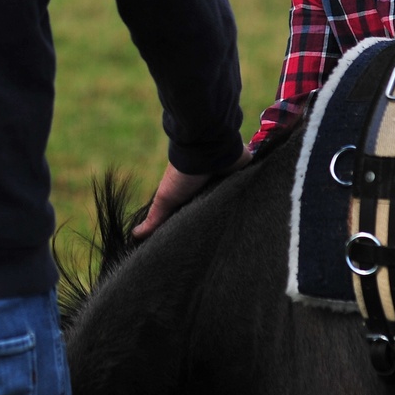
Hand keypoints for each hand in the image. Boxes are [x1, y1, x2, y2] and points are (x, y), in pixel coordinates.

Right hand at [131, 147, 251, 238]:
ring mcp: (230, 181)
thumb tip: (135, 235)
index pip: (199, 214)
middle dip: (220, 222)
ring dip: (239, 211)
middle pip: (218, 210)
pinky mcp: (246, 174)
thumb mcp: (166, 198)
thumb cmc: (184, 173)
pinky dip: (256, 197)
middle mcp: (213, 187)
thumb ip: (155, 217)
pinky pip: (254, 188)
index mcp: (196, 192)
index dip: (199, 227)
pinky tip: (260, 215)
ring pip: (237, 202)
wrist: (208, 148)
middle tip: (226, 244)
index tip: (201, 246)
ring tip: (246, 233)